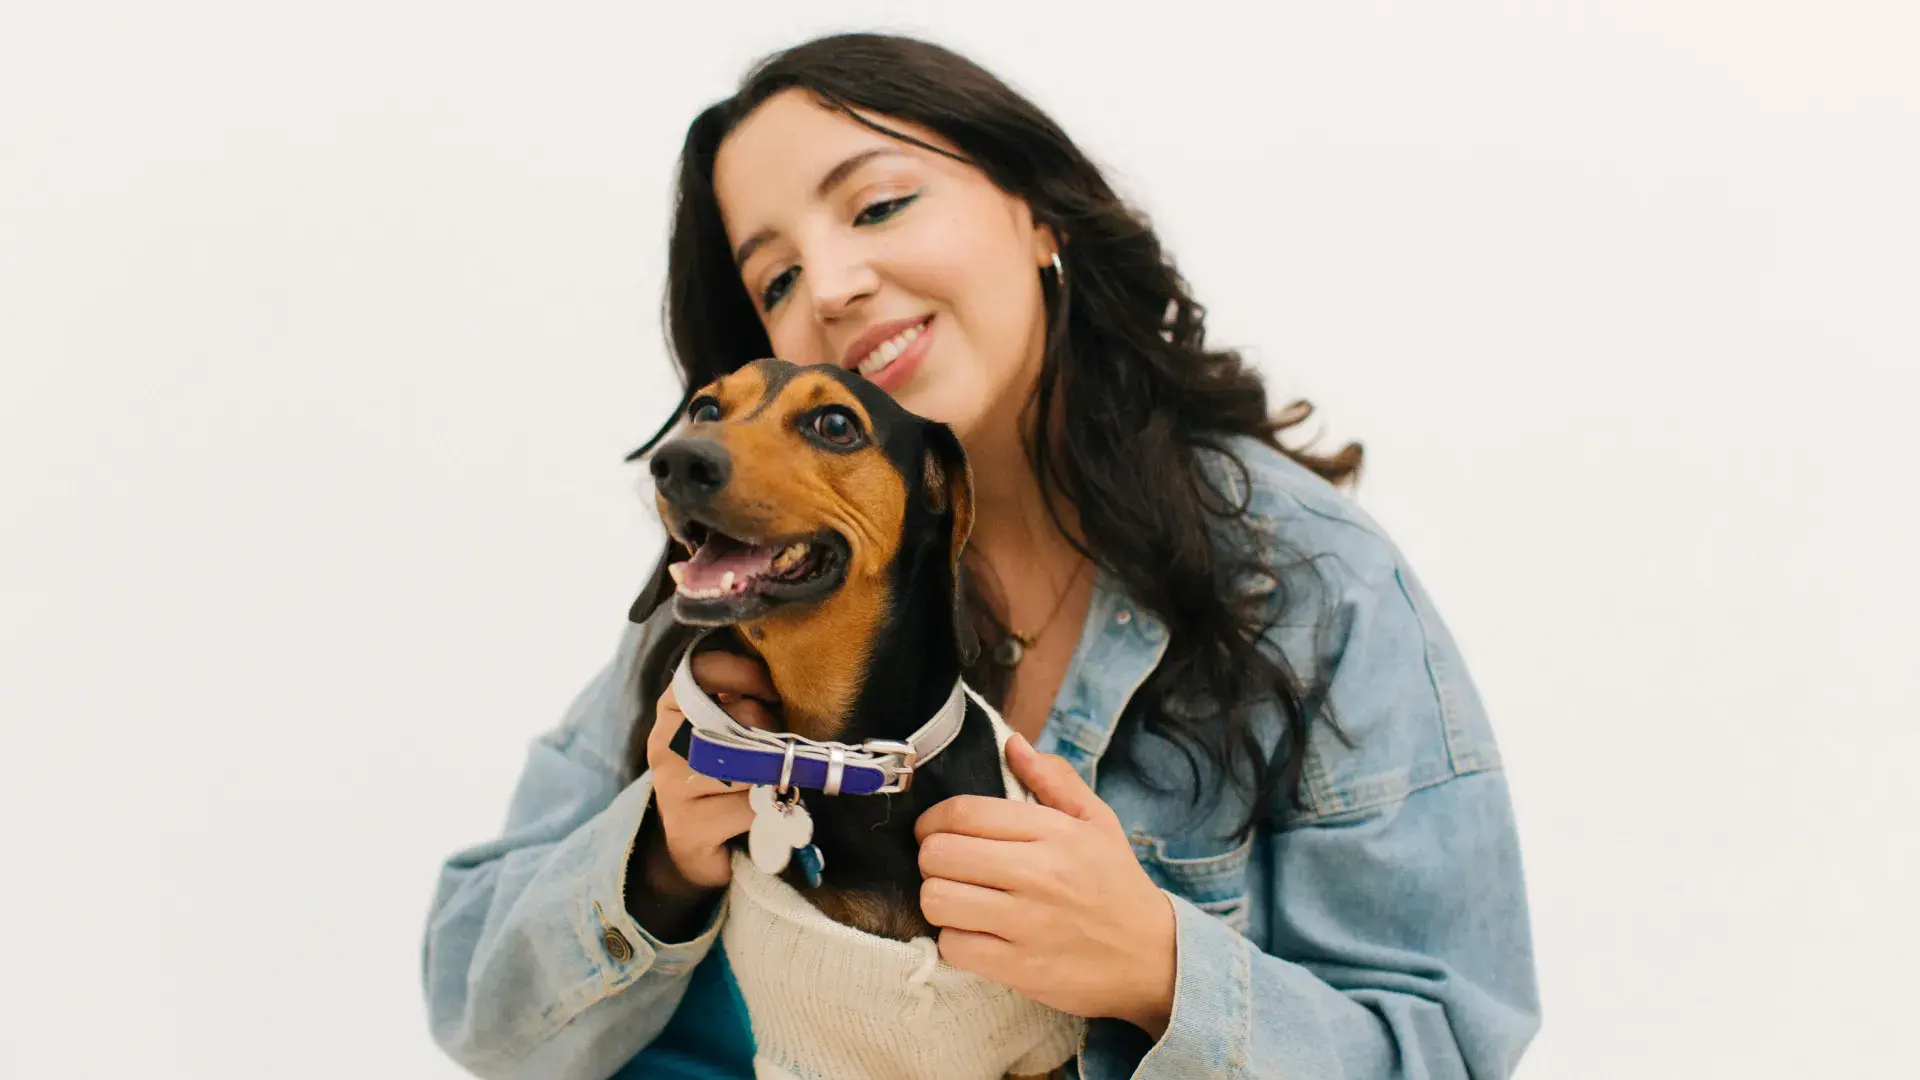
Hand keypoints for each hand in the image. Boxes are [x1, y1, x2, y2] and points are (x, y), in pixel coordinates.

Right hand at [641, 649, 779, 894]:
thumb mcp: (731, 731)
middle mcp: (662, 743)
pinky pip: (747, 806)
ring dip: (769, 774)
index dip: (743, 672)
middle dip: (768, 729)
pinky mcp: (686, 827)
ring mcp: (670, 786)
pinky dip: (766, 809)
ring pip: (744, 764)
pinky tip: (761, 812)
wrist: (701, 848)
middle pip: (732, 716)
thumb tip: (787, 683)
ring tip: (770, 782)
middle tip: (775, 747)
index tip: (771, 688)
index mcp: (672, 710)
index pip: (700, 670)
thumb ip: (745, 702)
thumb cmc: (725, 779)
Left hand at [914, 733, 1177, 1037]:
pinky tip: (975, 933)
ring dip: (940, 899)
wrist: (1152, 957)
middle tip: (949, 866)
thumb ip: (1054, 779)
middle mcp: (1039, 874)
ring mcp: (1028, 924)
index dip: (933, 820)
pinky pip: (954, 947)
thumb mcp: (1097, 822)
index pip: (963, 813)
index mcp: (1054, 832)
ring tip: (960, 899)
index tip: (934, 830)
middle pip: (939, 855)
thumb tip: (1012, 742)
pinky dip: (956, 940)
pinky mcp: (1020, 968)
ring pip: (937, 900)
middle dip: (932, 858)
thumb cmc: (1116, 884)